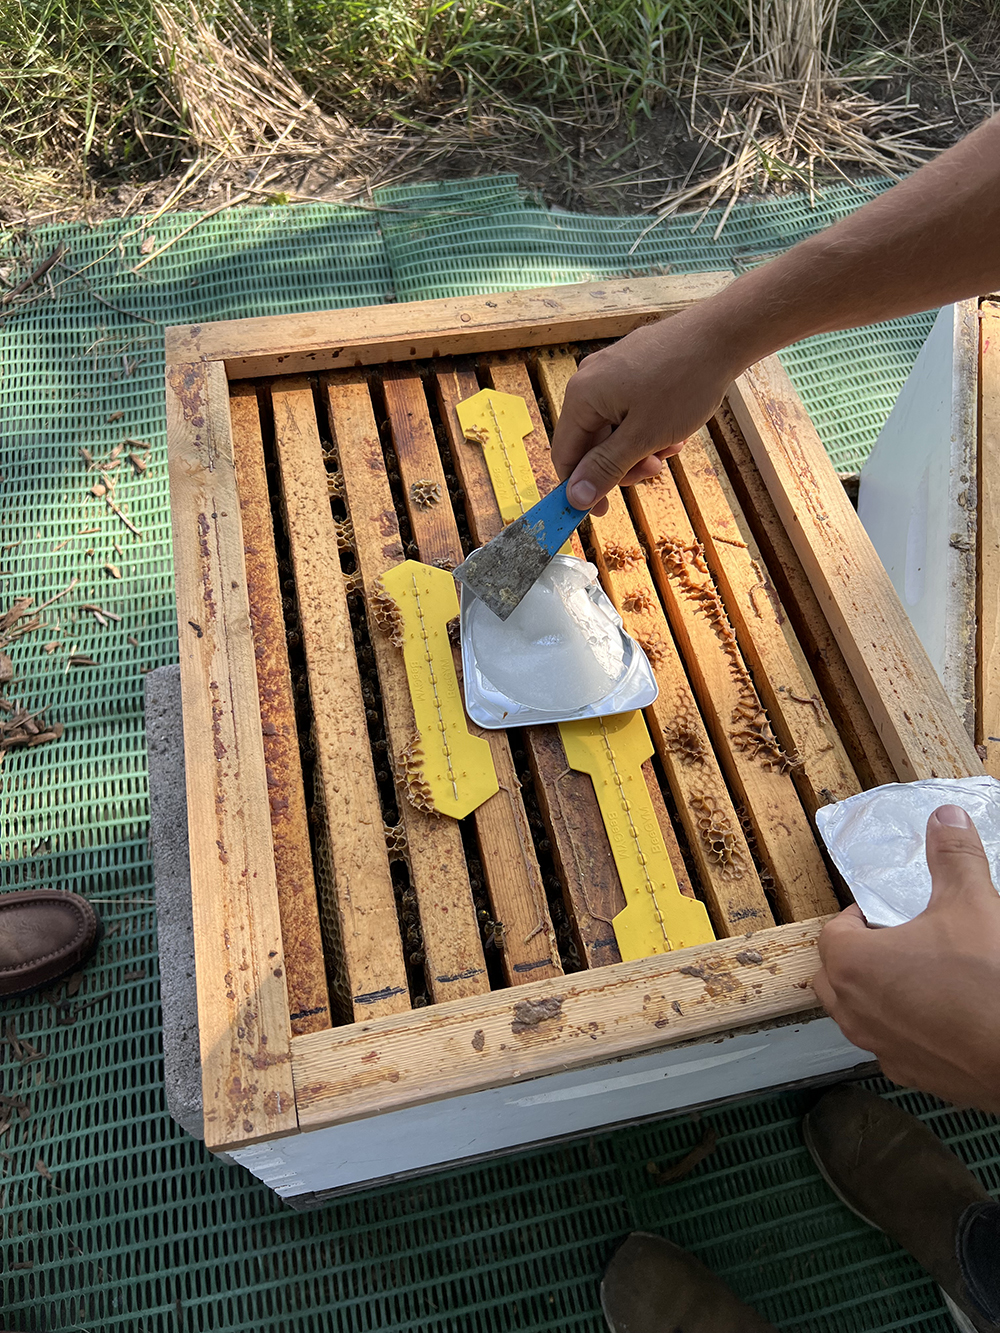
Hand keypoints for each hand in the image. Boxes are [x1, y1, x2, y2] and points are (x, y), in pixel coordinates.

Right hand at [550, 307, 750, 515]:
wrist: (721, 335)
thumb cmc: (683, 383)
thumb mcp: (642, 438)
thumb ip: (605, 468)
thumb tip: (575, 497)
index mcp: (582, 396)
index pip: (565, 454)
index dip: (579, 488)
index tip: (601, 511)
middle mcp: (589, 379)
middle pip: (591, 441)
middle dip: (621, 464)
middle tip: (653, 470)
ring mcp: (612, 369)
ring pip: (614, 427)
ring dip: (640, 447)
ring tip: (670, 446)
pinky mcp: (633, 365)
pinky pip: (629, 408)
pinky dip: (648, 426)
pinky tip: (674, 429)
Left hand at [813, 804, 999, 1111]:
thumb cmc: (989, 983)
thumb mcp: (972, 902)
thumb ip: (953, 855)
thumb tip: (945, 818)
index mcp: (852, 964)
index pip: (835, 931)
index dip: (862, 918)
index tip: (893, 913)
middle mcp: (854, 1011)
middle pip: (837, 974)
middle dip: (862, 955)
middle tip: (906, 942)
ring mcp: (879, 1048)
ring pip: (859, 1013)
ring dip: (880, 993)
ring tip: (925, 976)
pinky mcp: (910, 1076)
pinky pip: (892, 1045)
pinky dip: (907, 1028)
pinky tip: (944, 1015)